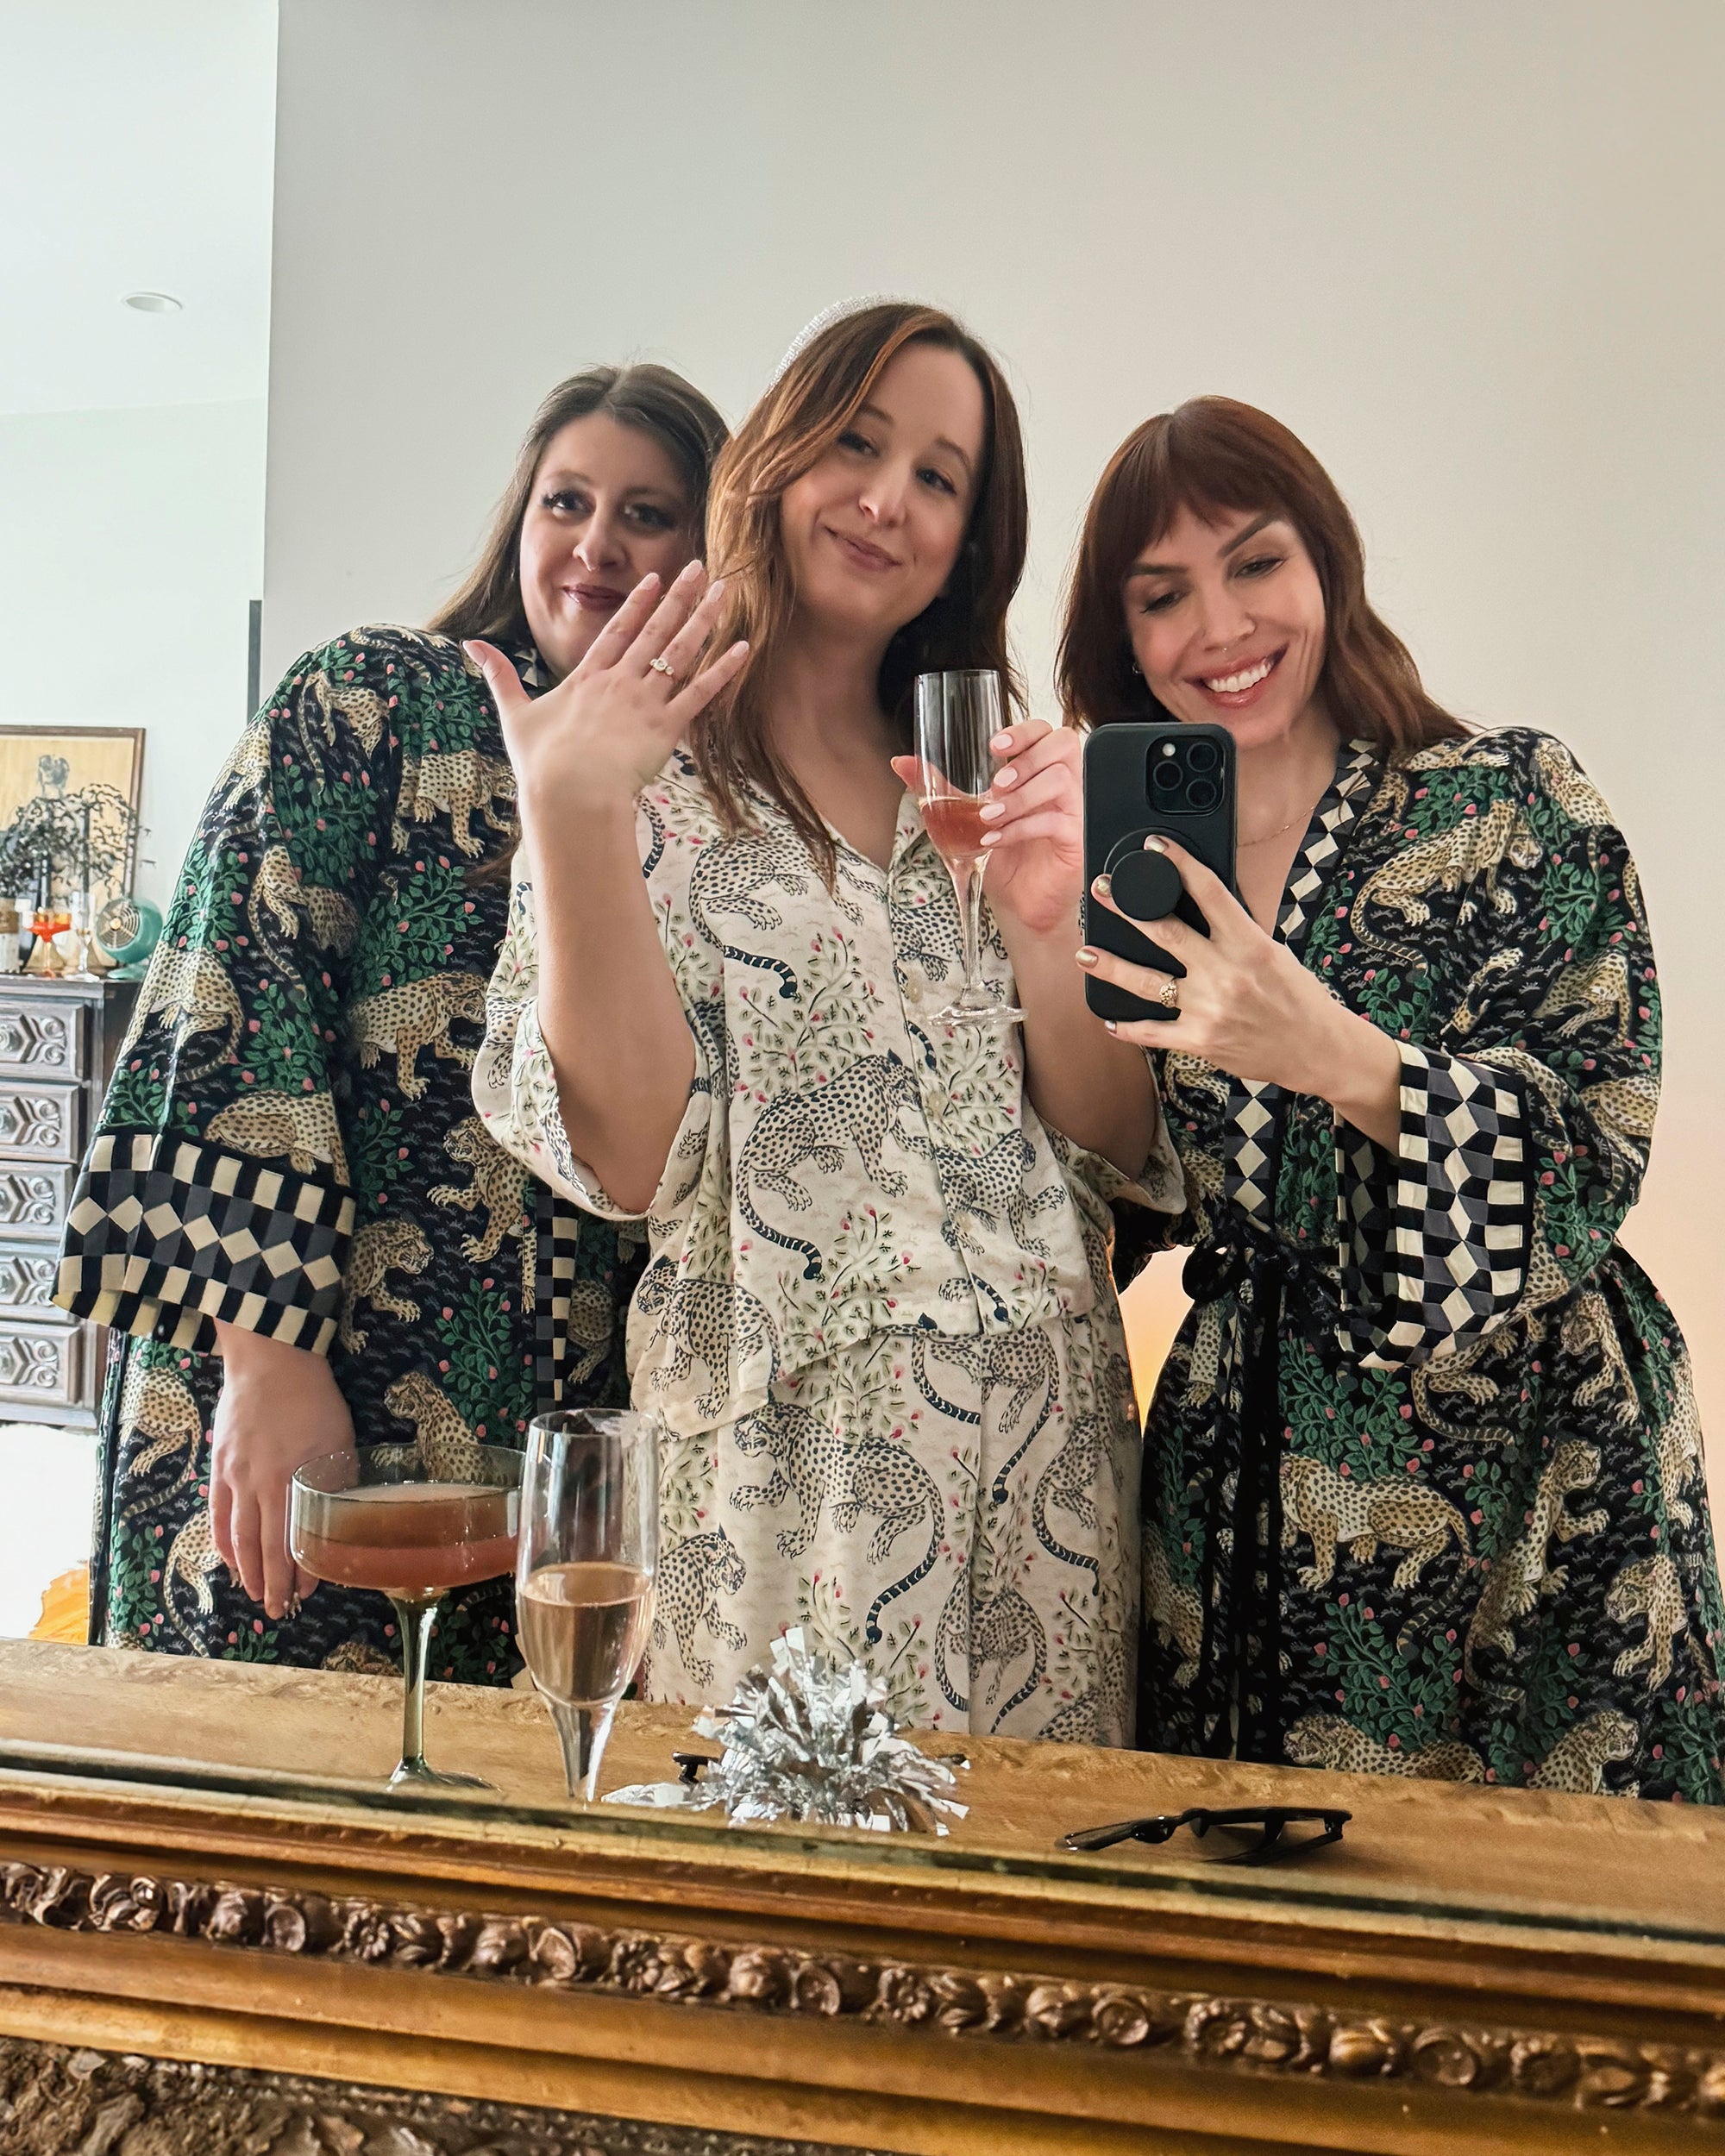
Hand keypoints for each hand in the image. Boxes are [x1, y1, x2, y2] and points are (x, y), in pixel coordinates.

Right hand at [209, 1326, 355, 1621]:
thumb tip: (341, 1515)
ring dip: (246, 1571)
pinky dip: (224, 1542)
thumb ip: (336, 1480)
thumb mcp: (340, 1440)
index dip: (299, 1572)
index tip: (306, 1595)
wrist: (269, 1362)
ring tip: (255, 1594)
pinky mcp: (218, 1468)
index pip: (294, 1540)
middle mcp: (261, 1486)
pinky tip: (231, 1560)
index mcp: (294, 1480)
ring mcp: (235, 1478)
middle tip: (278, 1611)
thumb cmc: (313, 1399)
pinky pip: (218, 1515)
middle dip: (271, 1583)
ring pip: (238, 1537)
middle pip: (264, 1547)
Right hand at [466, 563, 748, 828]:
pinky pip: (700, 693)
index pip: (618, 630)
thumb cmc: (541, 763)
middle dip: (681, 596)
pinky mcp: (666, 728)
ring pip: (681, 653)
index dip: (639, 602)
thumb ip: (499, 676)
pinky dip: (723, 670)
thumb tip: (470, 645)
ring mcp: (644, 702)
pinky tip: (743, 648)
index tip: (657, 579)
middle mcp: (620, 681)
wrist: (569, 794)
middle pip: (656, 630)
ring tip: (725, 593)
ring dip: (705, 621)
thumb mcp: (515, 714)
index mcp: (588, 678)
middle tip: (702, 567)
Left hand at [891, 718, 1084, 939]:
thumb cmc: (1001, 856)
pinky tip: (996, 840)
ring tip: (990, 816)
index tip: (995, 745)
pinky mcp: (1076, 839)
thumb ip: (939, 787)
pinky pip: (1056, 820)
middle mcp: (1061, 785)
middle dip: (1025, 759)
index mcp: (1039, 772)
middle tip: (995, 784)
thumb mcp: (965, 816)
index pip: (1046, 732)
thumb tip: (901, 762)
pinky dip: (1021, 827)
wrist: (1018, 904)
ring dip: (1019, 796)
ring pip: (1060, 780)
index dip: (1024, 731)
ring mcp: (1073, 810)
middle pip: (1062, 744)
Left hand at [1079, 836, 1394, 1110]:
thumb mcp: (1273, 954)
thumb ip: (1237, 933)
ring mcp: (1209, 1009)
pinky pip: (1154, 1032)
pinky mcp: (1200, 1040)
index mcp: (1249, 945)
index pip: (1209, 893)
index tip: (1155, 847)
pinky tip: (1110, 1021)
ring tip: (1085, 954)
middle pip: (1166, 933)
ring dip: (1112, 967)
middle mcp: (1225, 974)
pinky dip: (1129, 1028)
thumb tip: (1204, 904)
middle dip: (1128, 910)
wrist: (1316, 1050)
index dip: (1180, 865)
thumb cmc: (1298, 998)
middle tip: (1102, 891)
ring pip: (1147, 983)